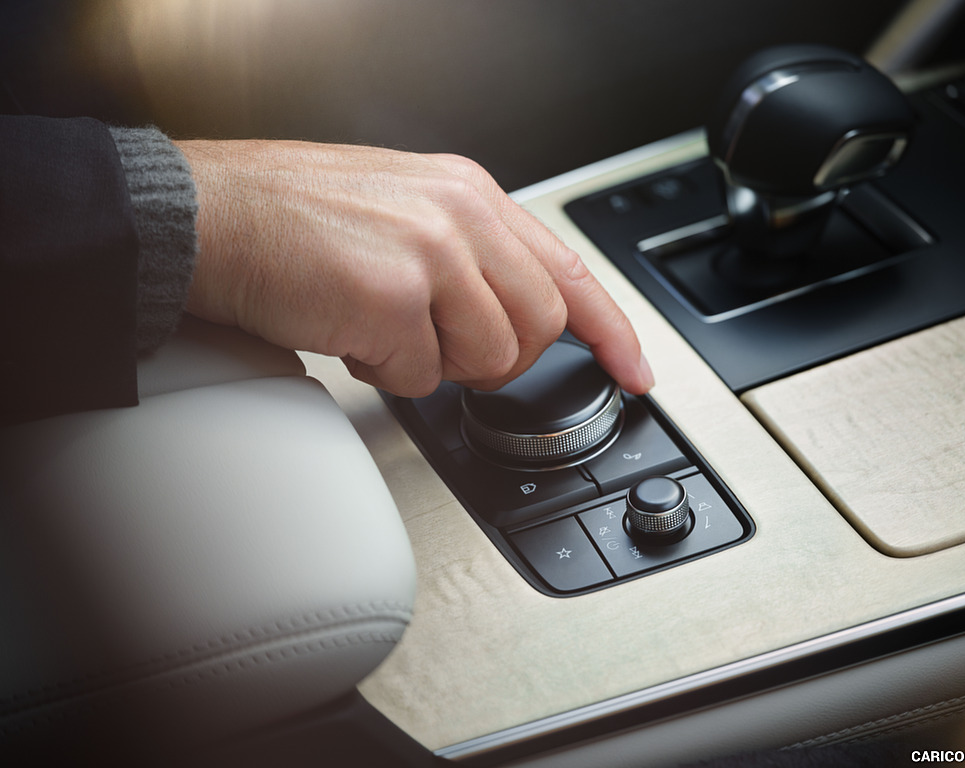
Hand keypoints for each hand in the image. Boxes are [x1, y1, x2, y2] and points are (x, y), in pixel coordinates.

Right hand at [175, 140, 653, 396]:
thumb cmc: (290, 216)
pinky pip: (419, 377)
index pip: (569, 269)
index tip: (632, 369)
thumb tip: (506, 313)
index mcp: (469, 192)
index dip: (611, 329)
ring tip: (384, 332)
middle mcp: (460, 215)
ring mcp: (429, 254)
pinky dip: (384, 374)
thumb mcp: (401, 210)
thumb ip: (466, 253)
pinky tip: (349, 336)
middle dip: (496, 360)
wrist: (206, 215)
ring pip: (487, 360)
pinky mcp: (391, 298)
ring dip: (436, 366)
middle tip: (445, 351)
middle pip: (537, 328)